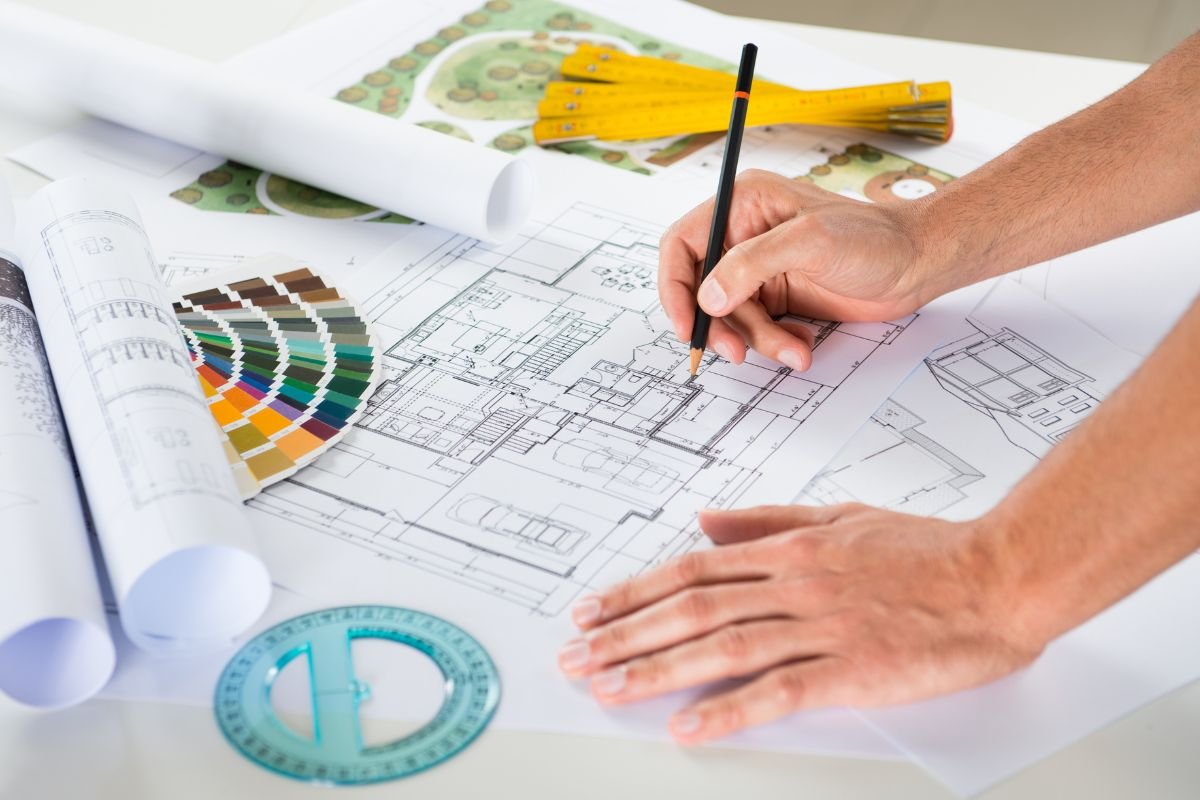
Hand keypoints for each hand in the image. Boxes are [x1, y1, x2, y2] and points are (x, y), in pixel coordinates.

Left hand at [557, 503, 1042, 743]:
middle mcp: (794, 583)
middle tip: (575, 656)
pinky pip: (777, 691)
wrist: (1000, 576)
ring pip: (720, 646)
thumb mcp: (840, 515)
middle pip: (690, 607)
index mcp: (790, 549)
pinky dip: (728, 709)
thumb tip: (704, 518)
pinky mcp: (852, 669)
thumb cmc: (928, 549)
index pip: (692, 568)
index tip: (590, 610)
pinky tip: (687, 725)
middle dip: (623, 633)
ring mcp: (821, 626)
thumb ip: (769, 520)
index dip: (633, 590)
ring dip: (655, 669)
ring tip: (606, 686)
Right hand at [659, 169, 948, 370]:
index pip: (683, 244)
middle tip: (736, 351)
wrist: (918, 265)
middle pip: (701, 289)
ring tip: (794, 348)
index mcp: (743, 205)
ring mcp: (760, 268)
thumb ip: (752, 264)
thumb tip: (708, 295)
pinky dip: (774, 343)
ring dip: (757, 340)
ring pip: (730, 316)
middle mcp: (744, 235)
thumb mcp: (810, 243)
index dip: (675, 286)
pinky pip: (755, 328)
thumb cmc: (875, 239)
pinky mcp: (777, 296)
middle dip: (720, 325)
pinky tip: (802, 342)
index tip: (687, 324)